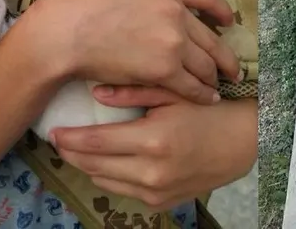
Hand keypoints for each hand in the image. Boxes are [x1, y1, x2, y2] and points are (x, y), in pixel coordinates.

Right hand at [37, 0, 239, 105]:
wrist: (65, 31)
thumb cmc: (80, 4)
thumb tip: (155, 1)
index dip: (220, 12)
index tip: (228, 22)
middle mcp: (176, 9)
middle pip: (211, 37)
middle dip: (224, 55)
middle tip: (232, 67)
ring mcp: (173, 40)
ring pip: (205, 63)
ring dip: (213, 77)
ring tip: (217, 86)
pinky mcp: (165, 69)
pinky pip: (192, 85)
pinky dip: (203, 94)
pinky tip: (208, 98)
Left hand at [50, 90, 257, 211]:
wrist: (244, 142)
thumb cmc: (208, 110)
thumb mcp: (171, 94)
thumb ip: (132, 94)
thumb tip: (94, 92)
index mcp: (152, 141)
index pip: (96, 143)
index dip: (69, 138)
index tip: (52, 131)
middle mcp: (151, 172)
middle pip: (94, 166)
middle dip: (72, 153)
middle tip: (58, 139)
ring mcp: (157, 192)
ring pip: (105, 182)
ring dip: (87, 167)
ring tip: (76, 149)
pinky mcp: (162, 202)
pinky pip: (124, 191)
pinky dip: (109, 177)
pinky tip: (104, 161)